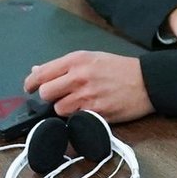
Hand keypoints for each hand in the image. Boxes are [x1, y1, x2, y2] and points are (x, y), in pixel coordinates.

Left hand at [24, 51, 153, 121]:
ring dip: (64, 109)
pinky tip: (87, 110)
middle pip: (46, 93)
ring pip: (58, 109)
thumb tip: (37, 70)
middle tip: (59, 96)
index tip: (29, 88)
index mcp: (76, 60)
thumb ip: (64, 65)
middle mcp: (79, 77)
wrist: (147, 81)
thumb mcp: (92, 57)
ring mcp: (87, 97)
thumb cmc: (119, 68)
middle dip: (50, 96)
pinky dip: (77, 117)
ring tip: (77, 103)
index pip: (42, 73)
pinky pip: (74, 119)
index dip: (31, 83)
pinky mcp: (95, 113)